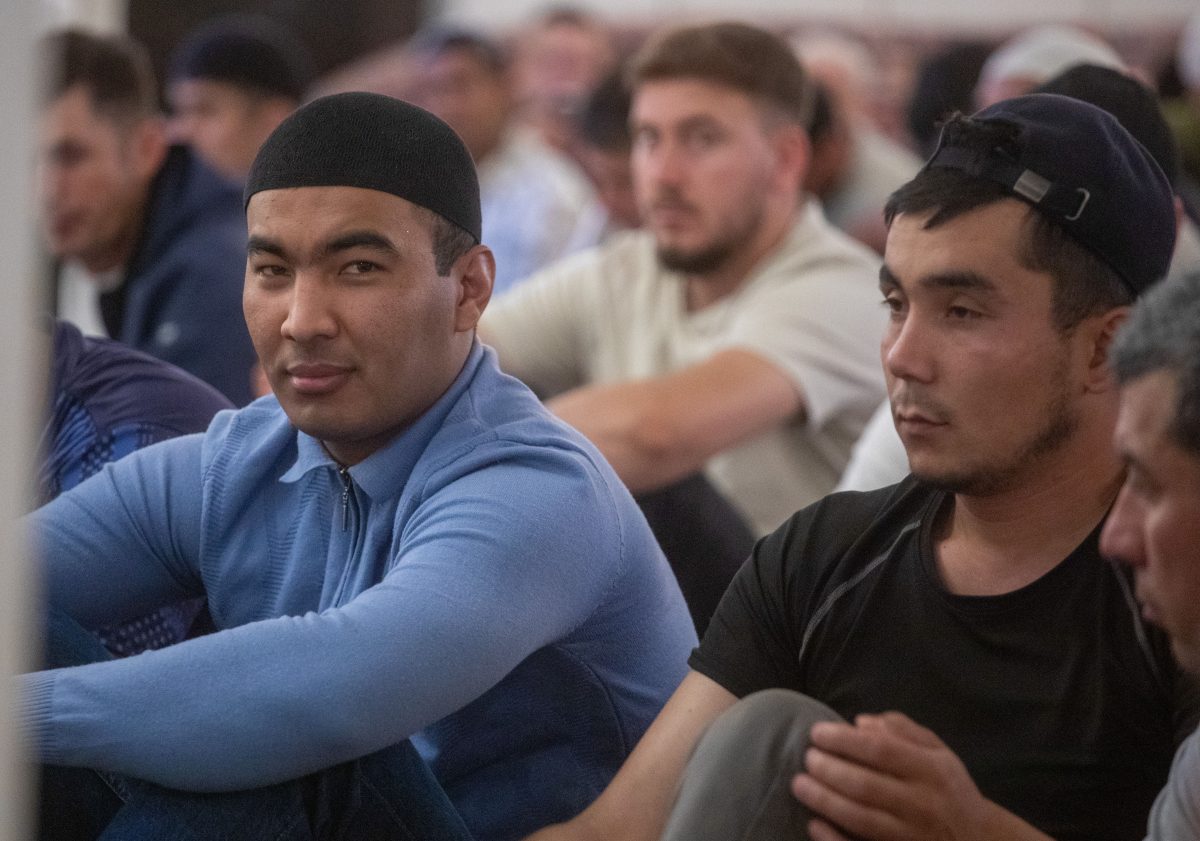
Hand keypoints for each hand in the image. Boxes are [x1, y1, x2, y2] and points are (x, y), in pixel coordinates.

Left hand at [790, 712, 1039, 840]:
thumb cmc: (947, 789)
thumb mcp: (937, 752)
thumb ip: (902, 731)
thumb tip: (859, 723)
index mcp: (931, 770)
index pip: (881, 750)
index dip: (843, 740)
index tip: (816, 733)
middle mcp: (923, 803)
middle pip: (866, 785)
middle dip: (828, 770)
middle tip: (806, 758)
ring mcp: (913, 835)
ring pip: (861, 819)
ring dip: (824, 801)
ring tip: (798, 785)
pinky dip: (835, 840)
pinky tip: (813, 825)